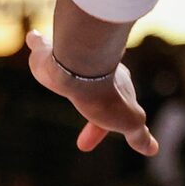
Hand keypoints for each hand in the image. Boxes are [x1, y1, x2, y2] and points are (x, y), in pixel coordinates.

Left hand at [24, 29, 159, 156]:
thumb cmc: (103, 95)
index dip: (97, 131)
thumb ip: (139, 135)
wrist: (79, 68)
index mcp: (115, 85)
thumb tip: (153, 149)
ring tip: (57, 78)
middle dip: (87, 106)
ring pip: (69, 67)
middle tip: (74, 133)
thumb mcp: (129, 121)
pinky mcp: (48, 52)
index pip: (109, 112)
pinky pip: (42, 44)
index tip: (82, 146)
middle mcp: (96, 70)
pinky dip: (38, 41)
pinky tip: (31, 36)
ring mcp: (72, 60)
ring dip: (66, 72)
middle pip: (92, 90)